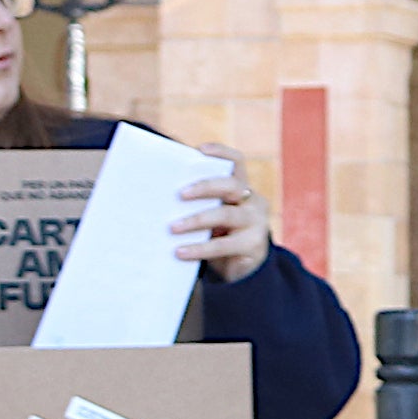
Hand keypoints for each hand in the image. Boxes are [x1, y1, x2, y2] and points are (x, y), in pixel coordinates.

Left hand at [171, 147, 269, 282]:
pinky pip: (222, 245)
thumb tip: (161, 195)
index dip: (221, 153)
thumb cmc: (219, 234)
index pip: (236, 162)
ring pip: (226, 215)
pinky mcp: (253, 246)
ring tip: (173, 227)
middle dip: (205, 186)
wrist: (242, 268)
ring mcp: (256, 223)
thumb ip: (198, 202)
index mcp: (242, 187)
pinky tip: (180, 251)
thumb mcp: (212, 213)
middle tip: (180, 194)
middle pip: (231, 185)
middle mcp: (253, 201)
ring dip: (197, 219)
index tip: (200, 150)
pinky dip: (199, 248)